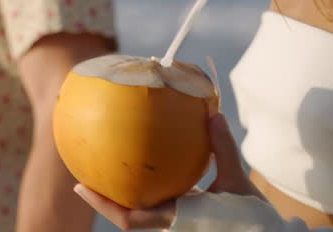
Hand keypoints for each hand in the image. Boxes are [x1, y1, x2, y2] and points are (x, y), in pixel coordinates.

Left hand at [73, 113, 264, 229]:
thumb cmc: (254, 218)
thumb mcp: (237, 183)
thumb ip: (223, 149)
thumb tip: (213, 114)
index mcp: (176, 220)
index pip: (129, 219)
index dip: (102, 203)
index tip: (79, 186)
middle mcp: (169, 225)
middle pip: (126, 217)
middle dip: (103, 199)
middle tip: (82, 178)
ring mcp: (175, 225)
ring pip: (138, 213)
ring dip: (120, 194)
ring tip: (104, 168)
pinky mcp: (184, 220)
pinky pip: (156, 204)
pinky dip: (145, 187)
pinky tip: (141, 165)